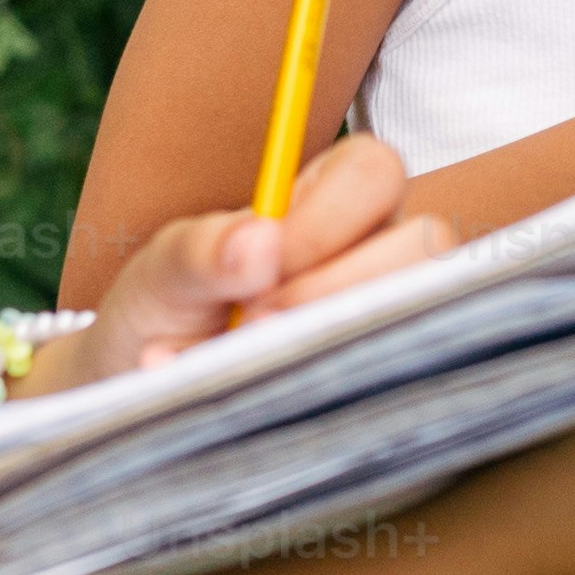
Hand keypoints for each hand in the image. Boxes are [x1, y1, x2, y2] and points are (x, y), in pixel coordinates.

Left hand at [23, 131, 451, 397]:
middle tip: (254, 324)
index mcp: (328, 200)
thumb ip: (200, 251)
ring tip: (259, 361)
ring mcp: (391, 314)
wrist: (147, 391)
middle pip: (427, 239)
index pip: (374, 172)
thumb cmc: (164, 315)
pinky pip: (404, 382)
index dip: (328, 220)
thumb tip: (260, 243)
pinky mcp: (389, 376)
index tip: (263, 269)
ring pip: (425, 310)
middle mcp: (375, 250)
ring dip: (339, 340)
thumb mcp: (160, 276)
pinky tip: (274, 402)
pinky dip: (338, 394)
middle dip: (339, 287)